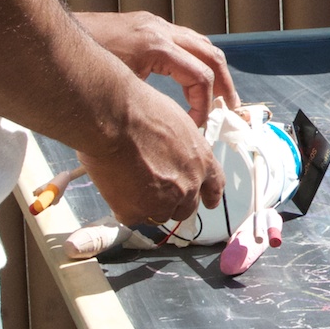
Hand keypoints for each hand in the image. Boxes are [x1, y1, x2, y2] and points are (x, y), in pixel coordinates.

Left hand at [75, 10, 237, 124]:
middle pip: (211, 54)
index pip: (200, 76)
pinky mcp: (145, 26)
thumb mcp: (113, 89)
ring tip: (218, 95)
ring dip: (213, 70)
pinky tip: (190, 79)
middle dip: (223, 85)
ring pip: (201, 44)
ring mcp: (154, 25)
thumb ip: (143, 106)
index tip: (195, 126)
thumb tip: (165, 131)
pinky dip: (194, 60)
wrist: (47, 34)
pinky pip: (183, 41)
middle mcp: (160, 31)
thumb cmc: (74, 65)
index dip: (204, 105)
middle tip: (229, 109)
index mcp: (156, 47)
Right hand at [80, 79, 222, 224]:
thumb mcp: (178, 124)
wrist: (115, 118)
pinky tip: (116, 186)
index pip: (215, 186)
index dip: (210, 195)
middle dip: (171, 202)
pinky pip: (132, 217)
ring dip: (146, 205)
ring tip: (129, 183)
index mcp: (202, 161)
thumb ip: (183, 149)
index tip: (209, 202)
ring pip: (158, 215)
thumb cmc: (141, 111)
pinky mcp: (138, 211)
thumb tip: (176, 157)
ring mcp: (164, 201)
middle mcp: (189, 185)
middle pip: (185, 208)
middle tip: (152, 190)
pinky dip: (123, 206)